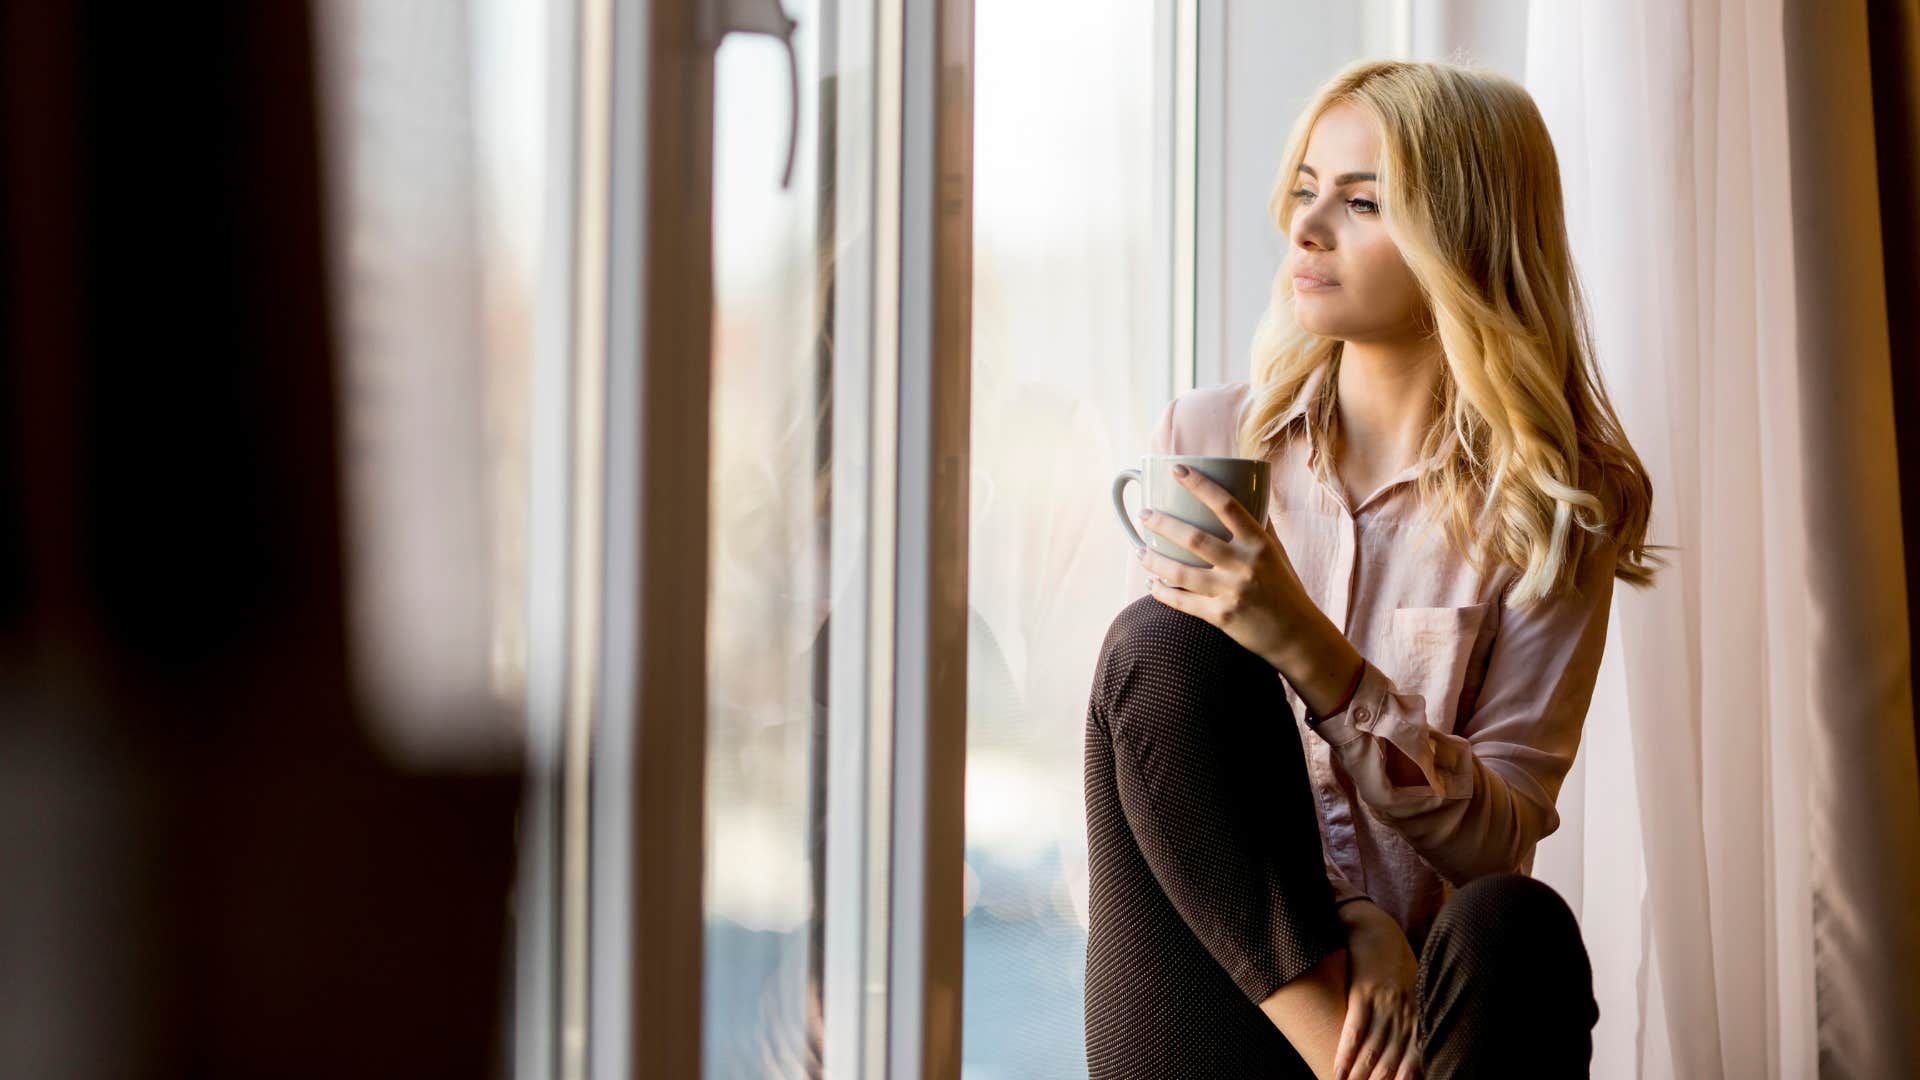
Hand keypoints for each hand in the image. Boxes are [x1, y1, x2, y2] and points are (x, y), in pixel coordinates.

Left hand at [1134, 463, 1319, 668]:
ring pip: (1182, 573)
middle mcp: (1246, 565)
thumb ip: (1261, 526)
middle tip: (1144, 515)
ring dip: (1154, 560)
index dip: (1200, 486)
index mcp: (1260, 543)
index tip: (1177, 470)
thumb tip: (1250, 494)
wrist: (1298, 636)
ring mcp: (1232, 592)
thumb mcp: (1278, 554)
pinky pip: (1183, 602)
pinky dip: (1163, 592)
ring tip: (1138, 551)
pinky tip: (1151, 584)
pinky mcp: (1222, 616)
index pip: (1227, 506)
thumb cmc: (1286, 589)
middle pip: (1195, 539)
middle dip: (1163, 524)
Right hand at [1333, 907, 1422, 1079]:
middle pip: (1391, 1058)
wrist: (1375, 928)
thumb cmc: (1392, 961)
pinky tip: (1339, 1067)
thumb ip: (1411, 1017)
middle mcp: (1403, 1012)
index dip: (1403, 1077)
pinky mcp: (1363, 992)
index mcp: (1416, 1014)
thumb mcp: (1409, 989)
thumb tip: (1411, 1047)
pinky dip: (1346, 1051)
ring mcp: (1384, 1002)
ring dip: (1359, 1074)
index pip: (1413, 1056)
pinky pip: (1355, 1028)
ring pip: (1372, 1048)